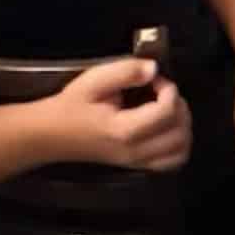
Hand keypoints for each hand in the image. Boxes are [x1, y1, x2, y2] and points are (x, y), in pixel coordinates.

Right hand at [47, 57, 191, 171]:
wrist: (51, 135)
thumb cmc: (72, 105)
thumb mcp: (94, 80)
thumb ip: (126, 72)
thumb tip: (154, 68)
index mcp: (124, 130)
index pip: (167, 111)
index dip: (169, 88)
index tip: (154, 79)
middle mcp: (135, 151)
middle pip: (179, 132)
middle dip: (179, 106)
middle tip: (163, 92)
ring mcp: (137, 162)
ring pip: (181, 150)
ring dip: (183, 126)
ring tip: (168, 108)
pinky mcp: (136, 166)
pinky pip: (171, 162)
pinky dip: (179, 144)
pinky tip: (168, 127)